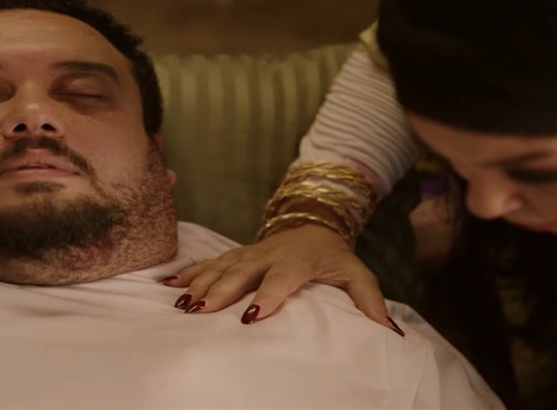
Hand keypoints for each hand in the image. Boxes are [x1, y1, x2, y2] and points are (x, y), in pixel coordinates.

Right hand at [163, 224, 399, 333]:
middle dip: (219, 292)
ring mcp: (247, 253)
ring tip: (182, 305)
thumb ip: (370, 302)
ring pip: (219, 268)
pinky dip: (186, 274)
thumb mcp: (357, 275)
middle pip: (241, 273)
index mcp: (298, 261)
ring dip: (199, 285)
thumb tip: (389, 332)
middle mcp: (267, 255)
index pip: (282, 279)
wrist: (313, 224)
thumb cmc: (333, 257)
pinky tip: (167, 286)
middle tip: (200, 312)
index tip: (250, 316)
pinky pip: (206, 263)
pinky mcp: (234, 254)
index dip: (267, 296)